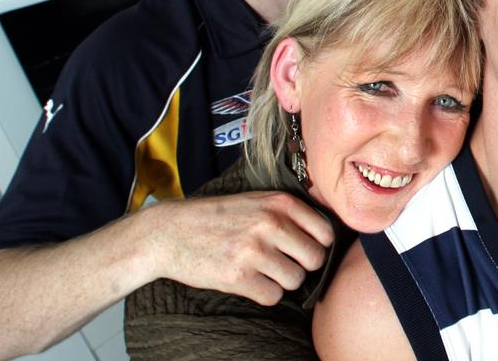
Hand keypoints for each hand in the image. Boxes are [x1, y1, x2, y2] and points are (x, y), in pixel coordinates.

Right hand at [142, 191, 333, 304]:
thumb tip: (327, 233)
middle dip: (302, 265)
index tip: (302, 249)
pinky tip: (249, 280)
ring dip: (282, 280)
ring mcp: (254, 250)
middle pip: (315, 259)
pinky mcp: (237, 276)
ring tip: (262, 270)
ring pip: (296, 280)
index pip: (326, 232)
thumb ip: (289, 212)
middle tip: (282, 262)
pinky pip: (273, 296)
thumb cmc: (217, 217)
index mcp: (279, 203)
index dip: (318, 245)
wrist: (170, 232)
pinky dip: (264, 293)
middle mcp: (270, 224)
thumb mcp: (257, 200)